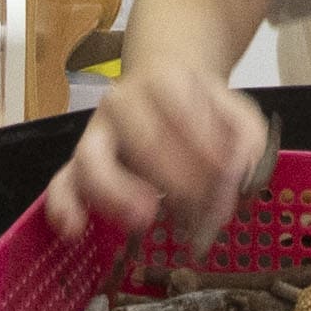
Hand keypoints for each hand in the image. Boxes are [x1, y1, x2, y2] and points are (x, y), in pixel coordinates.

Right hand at [45, 56, 268, 250]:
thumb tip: (243, 172)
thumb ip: (247, 138)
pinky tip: (74, 228)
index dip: (205, 146)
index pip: (182, 110)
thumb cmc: (201, 108)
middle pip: (142, 139)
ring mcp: (96, 133)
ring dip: (117, 192)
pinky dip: (64, 205)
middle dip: (176, 178)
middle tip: (202, 204)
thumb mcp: (235, 111)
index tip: (228, 175)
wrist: (165, 88)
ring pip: (92, 159)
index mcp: (164, 81)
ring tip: (143, 217)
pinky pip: (62, 182)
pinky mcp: (81, 164)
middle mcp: (122, 102)